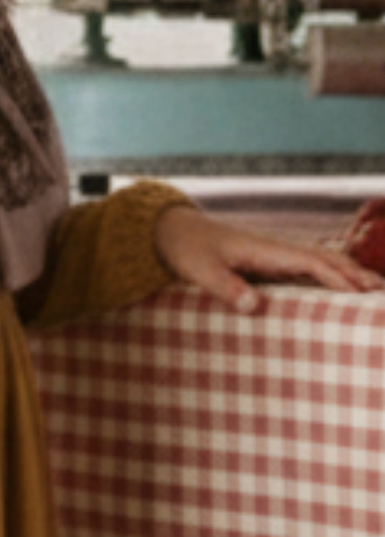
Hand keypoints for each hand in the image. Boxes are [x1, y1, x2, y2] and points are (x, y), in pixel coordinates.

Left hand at [154, 204, 384, 314]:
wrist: (173, 230)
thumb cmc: (188, 250)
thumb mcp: (202, 271)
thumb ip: (227, 288)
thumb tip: (256, 306)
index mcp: (265, 250)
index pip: (311, 261)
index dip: (336, 278)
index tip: (359, 295)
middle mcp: (276, 249)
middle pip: (324, 259)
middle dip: (354, 274)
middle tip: (381, 293)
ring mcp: (274, 253)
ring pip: (319, 261)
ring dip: (347, 273)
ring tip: (375, 290)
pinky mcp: (268, 261)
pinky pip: (306, 267)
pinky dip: (329, 275)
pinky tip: (340, 286)